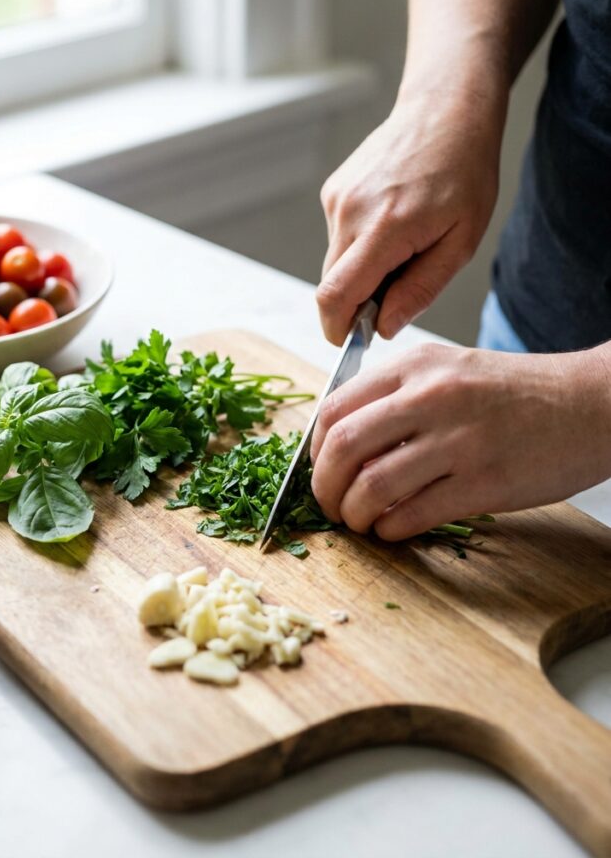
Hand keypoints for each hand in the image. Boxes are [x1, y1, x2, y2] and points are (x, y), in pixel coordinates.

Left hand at [310, 343, 610, 540]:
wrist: (590, 404)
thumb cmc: (516, 392)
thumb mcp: (449, 369)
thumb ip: (397, 396)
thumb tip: (341, 441)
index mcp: (416, 366)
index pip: (334, 407)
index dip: (314, 448)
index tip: (320, 467)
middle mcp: (431, 397)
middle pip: (342, 446)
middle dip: (322, 486)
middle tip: (327, 503)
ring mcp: (458, 441)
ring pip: (372, 486)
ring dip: (353, 514)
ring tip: (359, 521)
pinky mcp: (484, 483)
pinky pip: (413, 514)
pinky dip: (390, 530)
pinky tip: (392, 529)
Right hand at [317, 93, 500, 344]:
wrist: (444, 111)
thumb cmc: (464, 173)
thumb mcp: (462, 240)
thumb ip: (421, 288)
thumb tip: (383, 326)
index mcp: (385, 228)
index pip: (336, 296)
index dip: (337, 330)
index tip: (352, 341)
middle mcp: (350, 212)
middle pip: (331, 285)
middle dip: (356, 302)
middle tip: (398, 289)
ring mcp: (337, 198)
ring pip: (335, 262)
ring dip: (362, 270)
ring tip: (404, 244)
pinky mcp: (333, 191)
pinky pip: (338, 237)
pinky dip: (359, 245)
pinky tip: (391, 221)